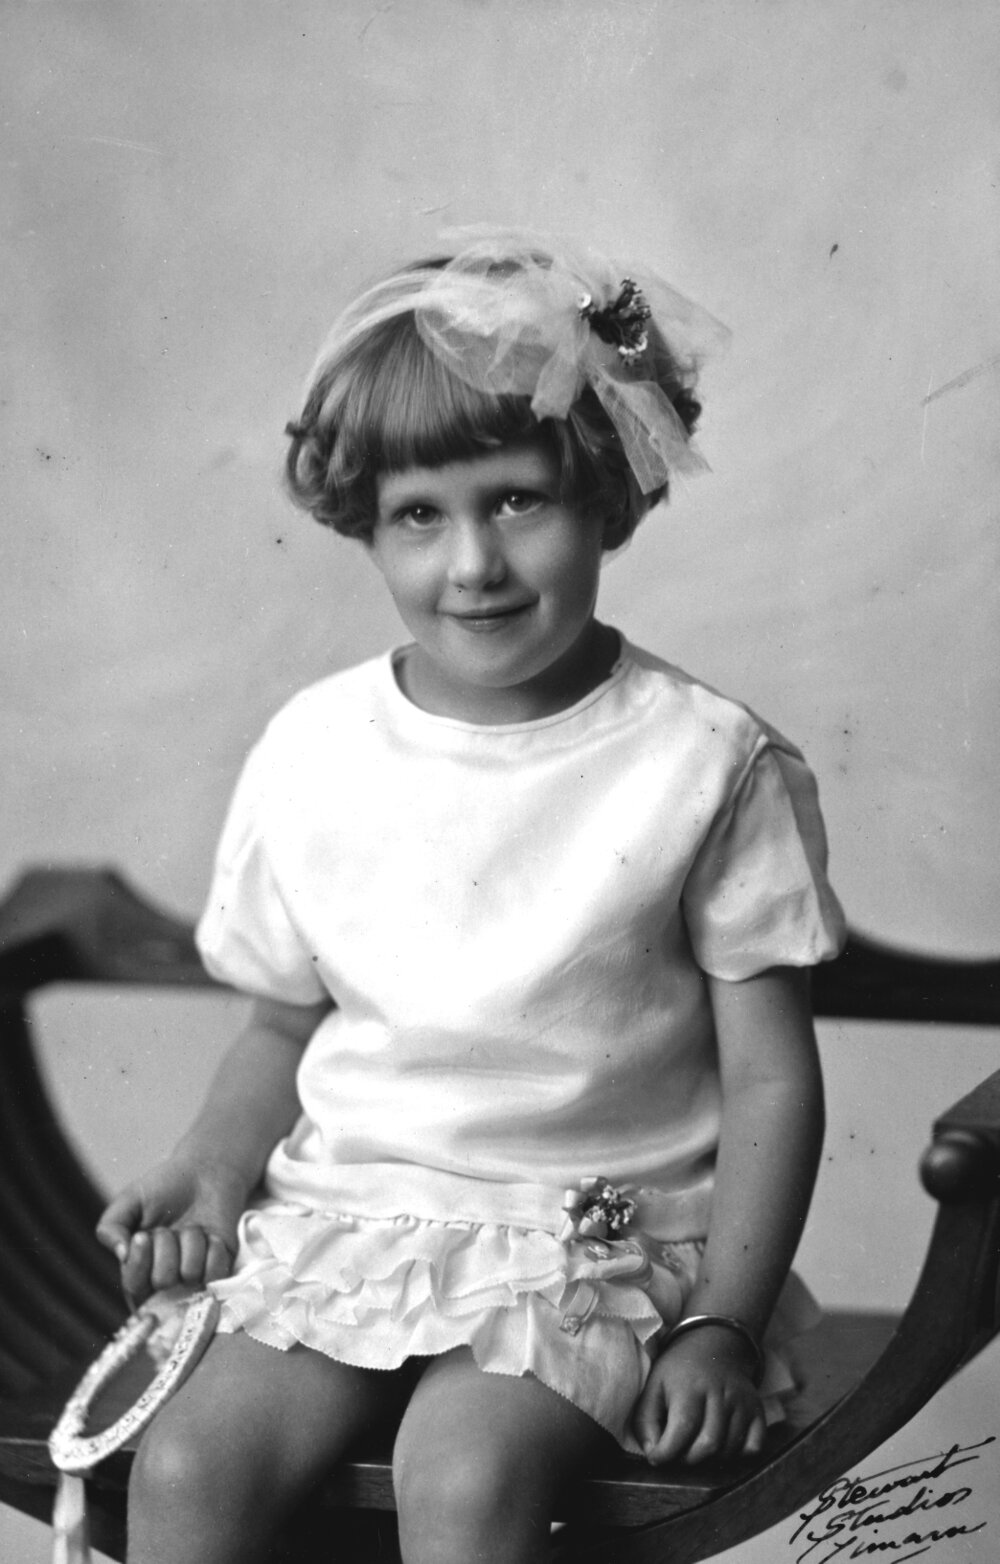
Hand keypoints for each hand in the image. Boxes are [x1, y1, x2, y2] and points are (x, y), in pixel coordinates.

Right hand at [96, 1156, 249, 1305]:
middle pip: (163, 1281)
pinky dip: (213, 1247)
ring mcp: (195, 1274)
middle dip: (167, 1246)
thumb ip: (111, 1227)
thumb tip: (122, 1255)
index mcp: (140, 1266)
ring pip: (191, 1274)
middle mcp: (167, 1276)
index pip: (134, 1287)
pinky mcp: (220, 1267)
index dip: (139, 1263)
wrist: (206, 1171)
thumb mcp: (129, 1200)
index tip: (143, 1236)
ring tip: (192, 1226)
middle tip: (170, 1227)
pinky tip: (210, 1234)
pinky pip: (216, 1271)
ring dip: (191, 1241)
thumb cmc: (165, 1187)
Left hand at [633, 1327, 765, 1465]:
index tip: (657, 1457)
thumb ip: (645, 1421)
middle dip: (688, 1460)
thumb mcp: (653, 1387)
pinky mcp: (758, 1411)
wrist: (713, 1347)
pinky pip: (753, 1447)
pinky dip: (737, 1456)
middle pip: (709, 1444)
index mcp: (690, 1386)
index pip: (682, 1428)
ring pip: (729, 1450)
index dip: (667, 1452)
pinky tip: (722, 1445)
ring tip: (696, 1449)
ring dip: (710, 1461)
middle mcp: (720, 1393)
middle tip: (678, 1454)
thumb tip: (654, 1456)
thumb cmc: (678, 1372)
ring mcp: (742, 1403)